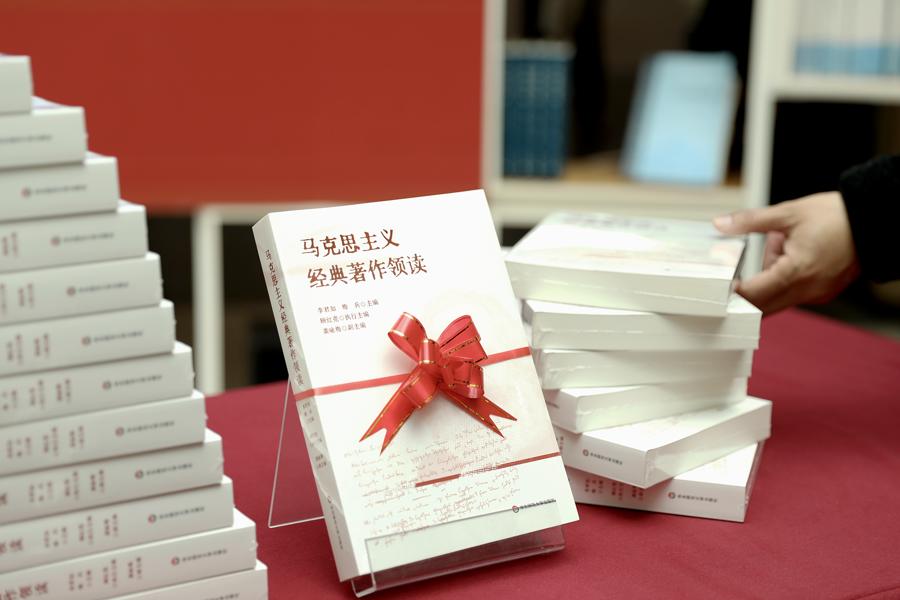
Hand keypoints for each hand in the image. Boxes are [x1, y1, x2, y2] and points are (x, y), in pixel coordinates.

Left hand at [713, 192, 859, 313]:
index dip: (731, 292)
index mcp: (796, 272)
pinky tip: (787, 255)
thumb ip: (751, 221)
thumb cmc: (837, 216)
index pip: (753, 294)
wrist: (876, 221)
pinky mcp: (822, 294)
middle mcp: (806, 290)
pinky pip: (793, 296)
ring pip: (777, 302)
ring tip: (774, 251)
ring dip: (764, 286)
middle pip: (762, 307)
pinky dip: (782, 283)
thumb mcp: (789, 213)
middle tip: (724, 282)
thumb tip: (722, 224)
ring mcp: (816, 295)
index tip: (714, 285)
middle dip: (742, 297)